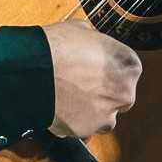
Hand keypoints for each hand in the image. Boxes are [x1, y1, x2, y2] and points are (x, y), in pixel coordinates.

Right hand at [42, 19, 141, 138]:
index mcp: (129, 67)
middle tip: (81, 84)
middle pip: (119, 98)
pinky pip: (82, 127)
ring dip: (90, 110)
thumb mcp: (83, 31)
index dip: (109, 70)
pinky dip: (73, 121)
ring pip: (102, 117)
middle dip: (103, 93)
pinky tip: (59, 106)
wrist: (32, 70)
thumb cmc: (58, 47)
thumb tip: (92, 47)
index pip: (128, 72)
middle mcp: (124, 94)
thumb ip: (96, 44)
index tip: (96, 69)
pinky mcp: (86, 131)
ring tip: (68, 96)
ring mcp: (106, 116)